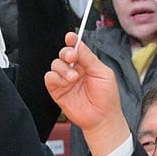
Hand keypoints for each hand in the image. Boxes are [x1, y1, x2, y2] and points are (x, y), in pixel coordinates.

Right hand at [45, 34, 127, 152]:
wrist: (102, 118)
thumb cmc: (107, 97)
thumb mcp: (103, 73)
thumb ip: (89, 58)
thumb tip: (78, 44)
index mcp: (86, 64)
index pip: (76, 48)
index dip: (72, 41)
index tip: (70, 37)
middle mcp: (74, 70)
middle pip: (63, 54)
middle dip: (66, 53)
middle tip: (72, 58)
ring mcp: (65, 80)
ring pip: (55, 64)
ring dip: (63, 68)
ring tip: (74, 78)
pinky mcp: (57, 90)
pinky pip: (49, 78)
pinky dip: (55, 78)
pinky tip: (65, 83)